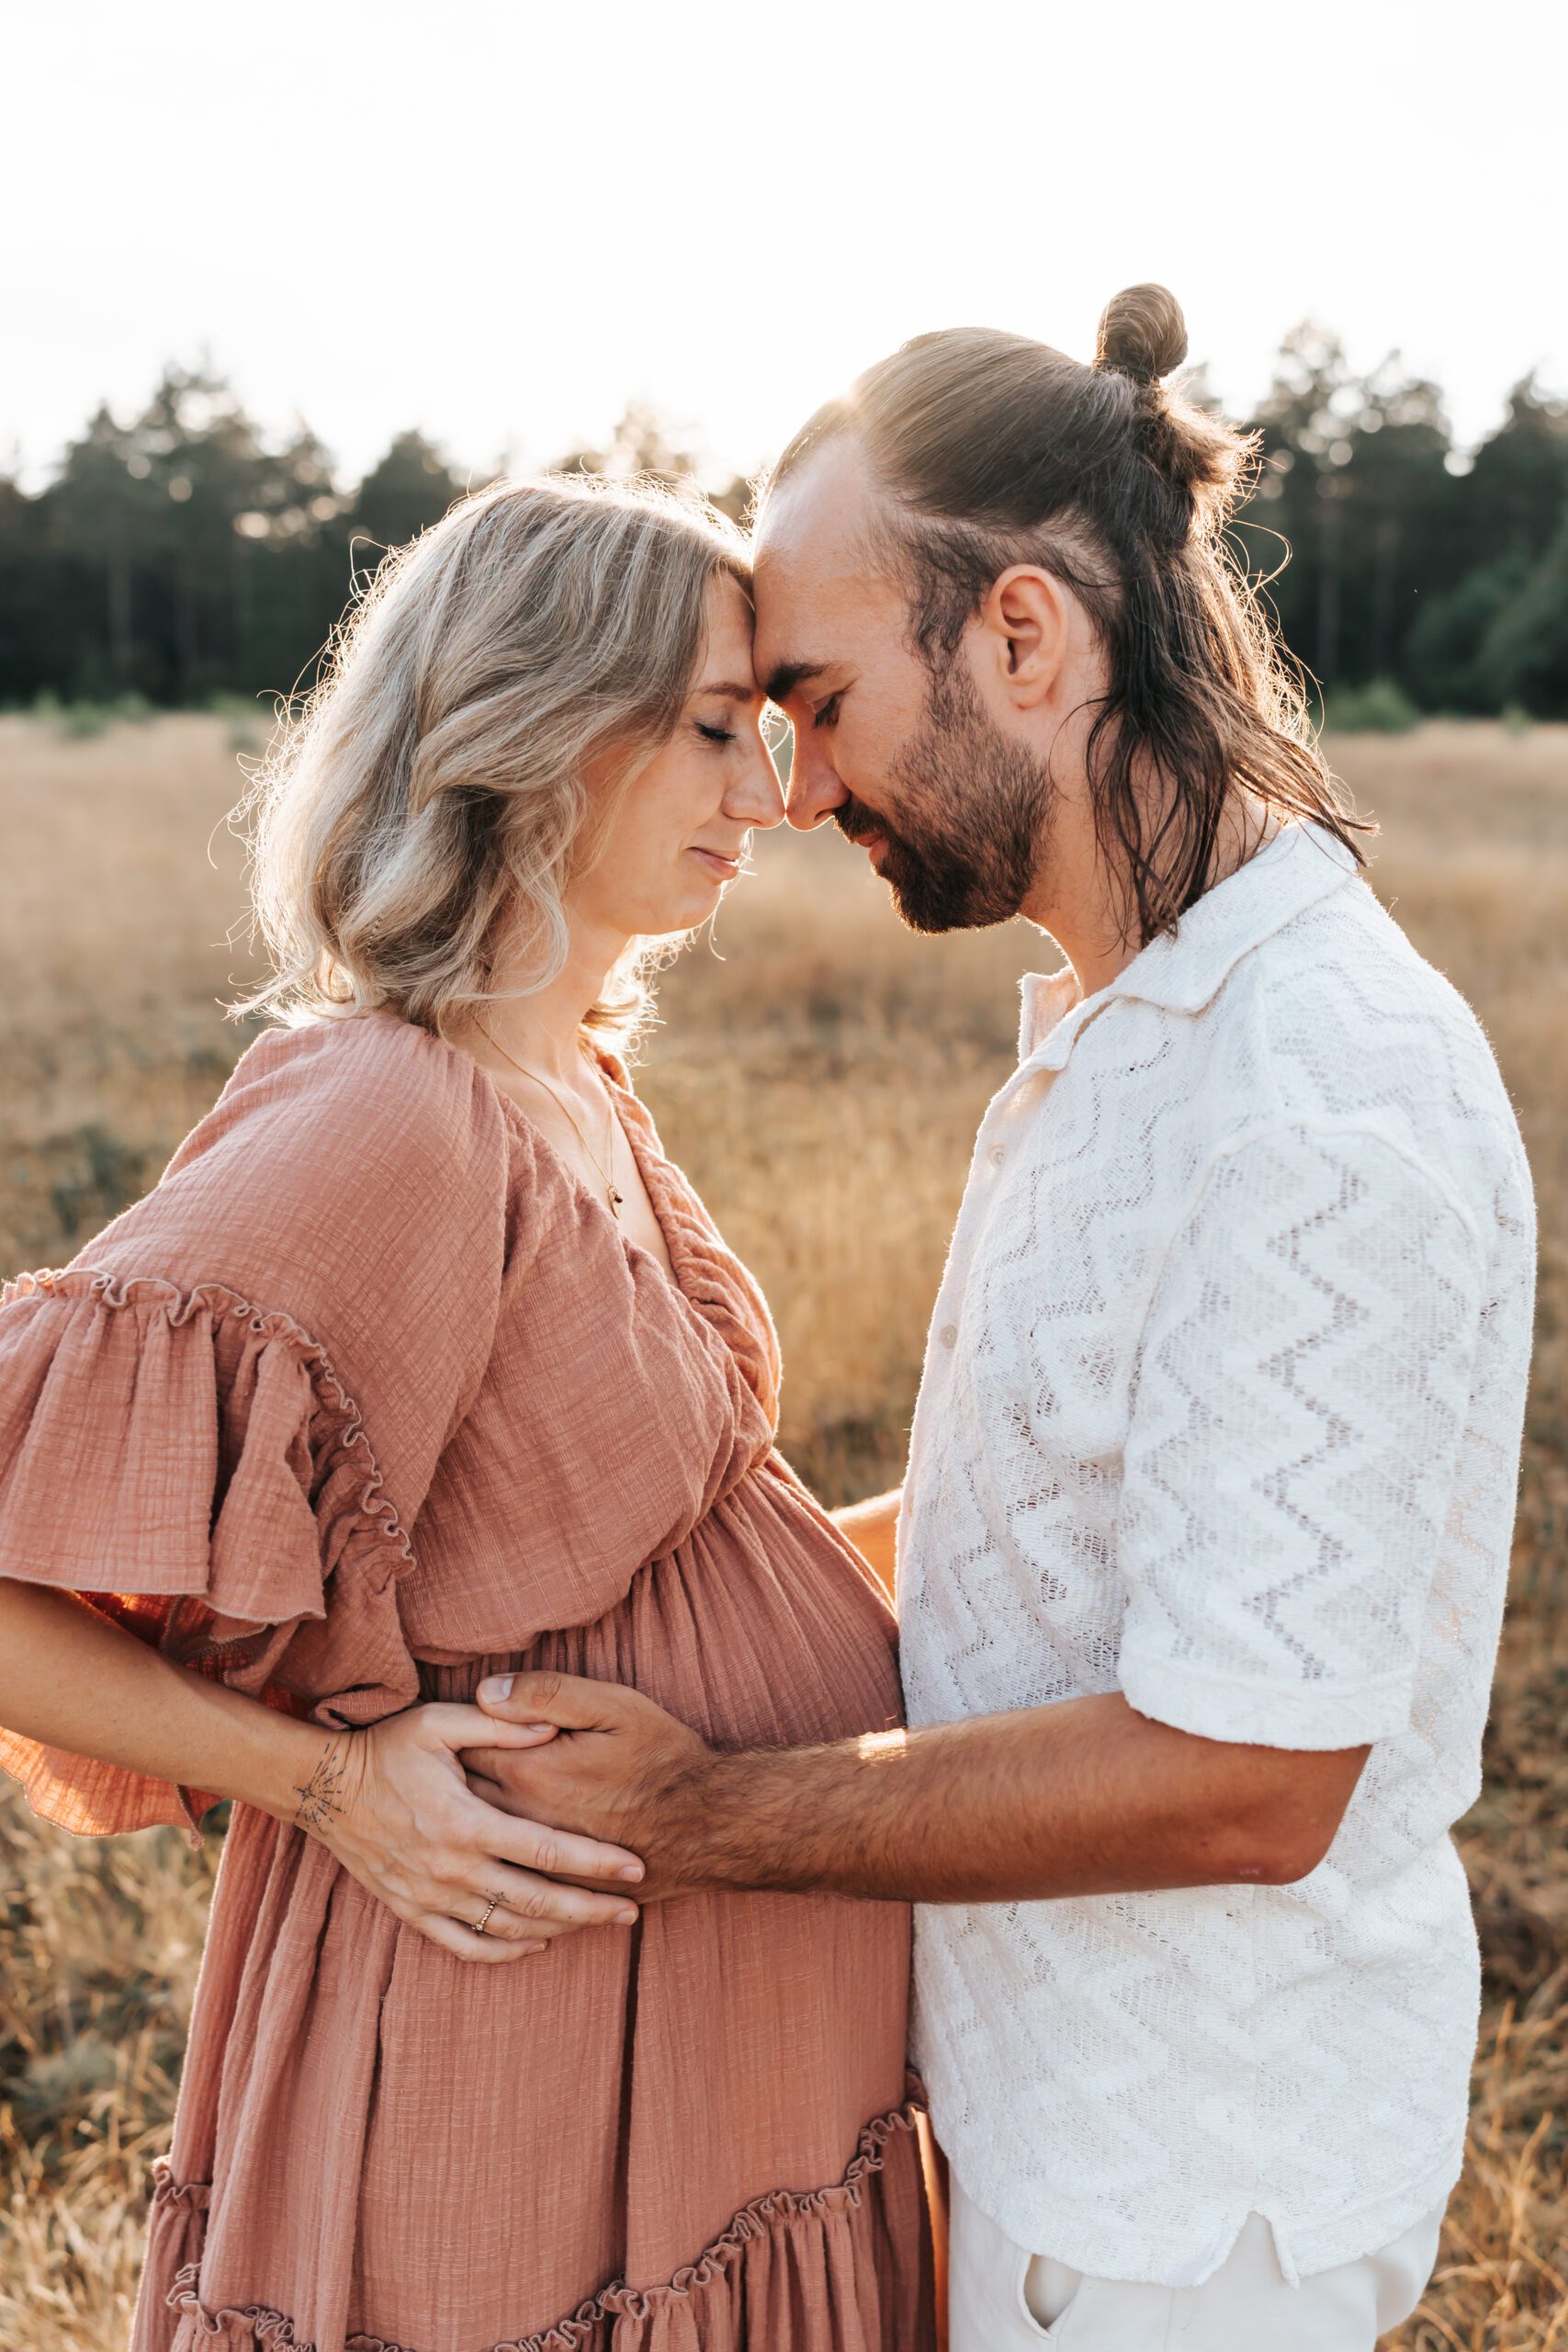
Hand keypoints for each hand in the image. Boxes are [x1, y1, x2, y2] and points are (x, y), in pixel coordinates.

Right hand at [292, 1703, 646, 1963]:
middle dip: (591, 1909)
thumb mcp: (440, 1722)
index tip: (636, 1869)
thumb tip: (553, 1729)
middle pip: (537, 1901)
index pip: (546, 1850)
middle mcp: (451, 1869)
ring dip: (558, 1930)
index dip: (596, 1862)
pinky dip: (505, 1952)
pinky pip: (465, 1946)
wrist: (322, 1789)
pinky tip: (536, 1944)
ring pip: (507, 1929)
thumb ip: (500, 1727)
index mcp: (465, 1822)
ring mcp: (430, 1897)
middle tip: (632, 1912)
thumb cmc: (386, 1748)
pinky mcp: (412, 1912)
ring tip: (599, 1926)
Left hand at [466, 1671, 714, 1899]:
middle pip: (459, 1806)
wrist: (709, 1824)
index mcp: (527, 1773)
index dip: (451, 1741)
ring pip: (478, 1851)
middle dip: (447, 1790)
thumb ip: (543, 1693)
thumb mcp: (611, 1704)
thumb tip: (483, 1690)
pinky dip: (492, 1877)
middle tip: (440, 1776)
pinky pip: (508, 1890)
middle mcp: (524, 1823)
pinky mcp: (560, 1890)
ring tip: (456, 1821)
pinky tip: (491, 1870)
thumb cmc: (662, 1757)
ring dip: (464, 1835)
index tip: (447, 1734)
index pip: (460, 1755)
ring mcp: (539, 1863)